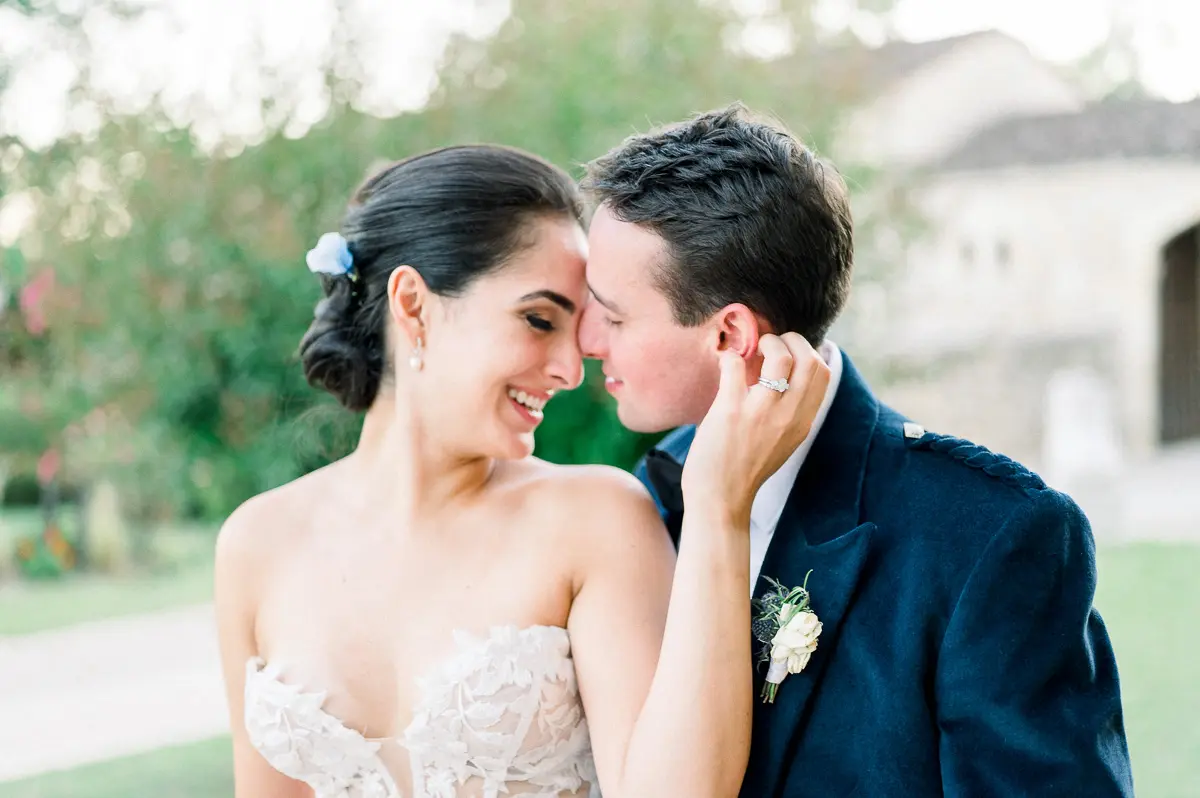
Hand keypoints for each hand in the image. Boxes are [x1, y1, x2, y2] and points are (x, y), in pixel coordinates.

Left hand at [680, 333, 830, 529]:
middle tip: (771, 343)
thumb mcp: (782, 441)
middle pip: (809, 359)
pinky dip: (729, 357)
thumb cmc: (744, 469)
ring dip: (765, 343)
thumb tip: (778, 372)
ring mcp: (761, 413)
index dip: (808, 351)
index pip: (823, 372)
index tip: (789, 351)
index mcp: (803, 422)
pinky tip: (724, 363)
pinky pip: (734, 366)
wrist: (720, 499)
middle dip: (791, 340)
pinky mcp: (731, 411)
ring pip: (779, 358)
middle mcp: (788, 415)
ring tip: (751, 349)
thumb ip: (787, 412)